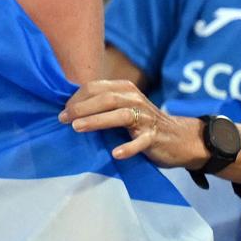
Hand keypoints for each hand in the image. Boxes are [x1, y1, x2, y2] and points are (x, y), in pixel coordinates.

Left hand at [60, 80, 207, 166]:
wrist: (178, 138)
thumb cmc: (142, 123)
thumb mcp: (124, 108)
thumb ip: (102, 105)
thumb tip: (69, 110)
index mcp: (126, 89)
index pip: (97, 87)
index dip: (77, 98)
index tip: (62, 112)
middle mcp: (136, 99)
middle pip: (107, 98)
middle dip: (82, 108)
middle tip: (63, 119)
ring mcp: (146, 118)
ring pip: (121, 115)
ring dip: (98, 120)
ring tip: (78, 128)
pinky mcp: (154, 137)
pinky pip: (141, 142)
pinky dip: (128, 147)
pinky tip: (116, 153)